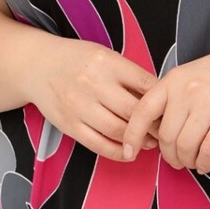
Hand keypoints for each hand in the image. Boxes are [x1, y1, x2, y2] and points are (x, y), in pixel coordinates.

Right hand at [27, 39, 161, 158]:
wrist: (38, 66)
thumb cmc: (78, 60)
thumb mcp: (105, 56)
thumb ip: (129, 74)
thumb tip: (160, 98)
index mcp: (107, 62)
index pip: (145, 84)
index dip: (162, 101)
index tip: (172, 110)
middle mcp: (93, 83)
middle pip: (134, 111)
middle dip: (155, 125)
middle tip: (167, 131)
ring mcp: (79, 106)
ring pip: (118, 130)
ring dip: (139, 140)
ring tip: (151, 142)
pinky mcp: (69, 124)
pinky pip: (98, 144)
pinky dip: (118, 152)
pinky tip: (129, 152)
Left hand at [121, 37, 209, 174]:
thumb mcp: (192, 75)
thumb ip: (174, 97)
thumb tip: (156, 131)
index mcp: (173, 80)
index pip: (141, 111)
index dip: (131, 136)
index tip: (129, 152)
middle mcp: (187, 92)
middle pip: (165, 137)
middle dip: (169, 155)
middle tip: (177, 160)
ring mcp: (208, 106)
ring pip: (185, 148)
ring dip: (187, 161)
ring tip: (193, 161)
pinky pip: (207, 152)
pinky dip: (204, 164)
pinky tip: (206, 163)